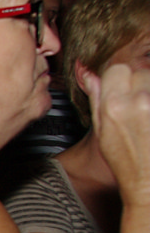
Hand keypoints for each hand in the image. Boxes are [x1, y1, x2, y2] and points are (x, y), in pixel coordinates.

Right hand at [86, 64, 149, 205]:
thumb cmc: (127, 163)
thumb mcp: (103, 131)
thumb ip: (97, 99)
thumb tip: (89, 75)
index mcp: (114, 105)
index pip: (118, 70)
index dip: (121, 80)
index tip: (124, 92)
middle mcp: (139, 101)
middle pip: (142, 73)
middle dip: (141, 86)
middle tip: (141, 109)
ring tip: (148, 117)